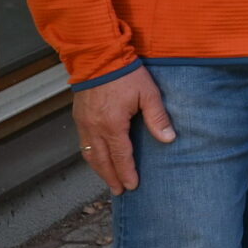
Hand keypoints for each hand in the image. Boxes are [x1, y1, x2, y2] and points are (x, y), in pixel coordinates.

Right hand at [73, 66, 170, 193]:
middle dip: (111, 177)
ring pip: (90, 154)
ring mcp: (83, 123)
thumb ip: (158, 118)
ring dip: (99, 169)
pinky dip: (91, 155)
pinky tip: (98, 159)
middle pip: (102, 160)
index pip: (121, 156)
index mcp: (112, 124)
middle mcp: (94, 127)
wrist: (99, 57)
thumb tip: (169, 139)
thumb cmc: (126, 74)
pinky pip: (83, 143)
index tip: (132, 186)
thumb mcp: (148, 94)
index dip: (127, 172)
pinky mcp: (79, 116)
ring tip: (109, 180)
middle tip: (119, 191)